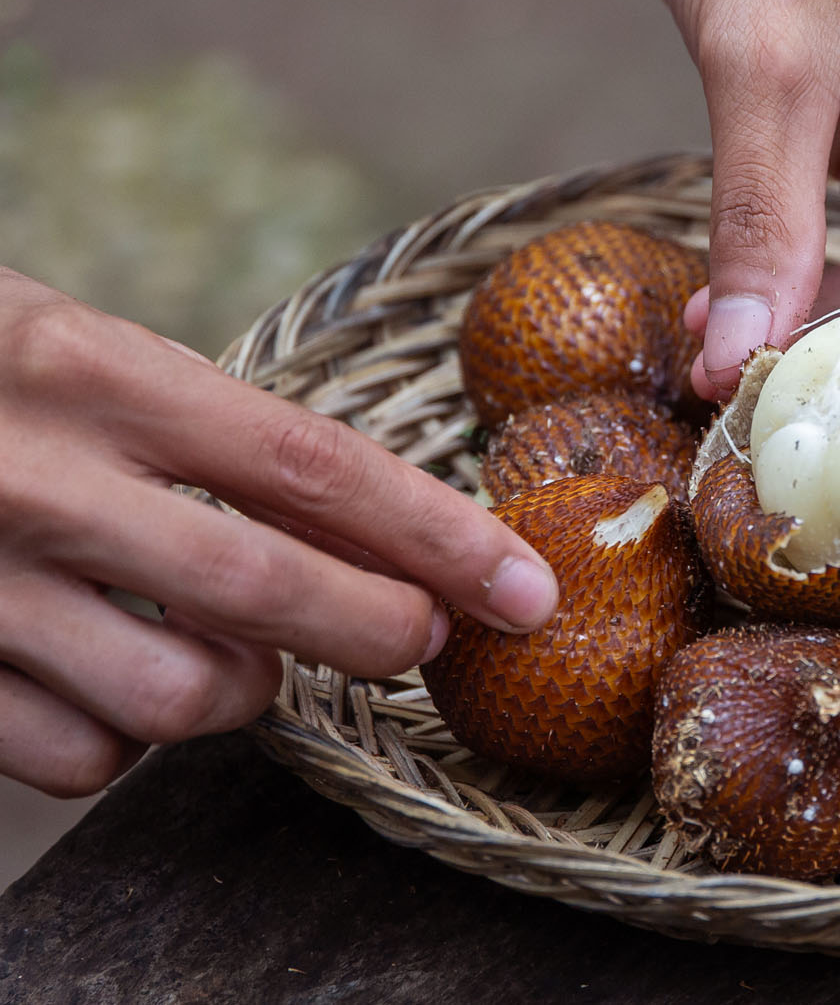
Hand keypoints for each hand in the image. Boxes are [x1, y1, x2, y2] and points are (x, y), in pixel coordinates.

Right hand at [0, 270, 558, 796]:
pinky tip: (122, 686)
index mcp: (94, 367)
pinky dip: (132, 742)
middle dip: (380, 628)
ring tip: (242, 652)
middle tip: (421, 635)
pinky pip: (78, 757)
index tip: (525, 587)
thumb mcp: (80, 349)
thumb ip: (201, 428)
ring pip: (181, 697)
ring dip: (247, 692)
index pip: (312, 462)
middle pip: (269, 589)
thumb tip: (372, 526)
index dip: (438, 533)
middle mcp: (36, 476)